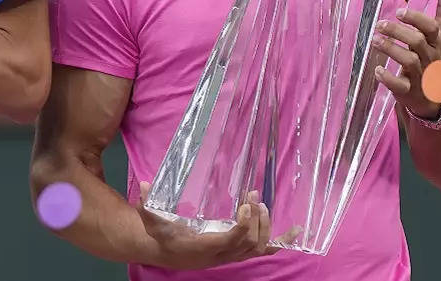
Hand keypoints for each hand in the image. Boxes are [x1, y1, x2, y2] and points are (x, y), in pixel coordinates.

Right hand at [136, 182, 284, 270]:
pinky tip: (296, 232)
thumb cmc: (162, 234)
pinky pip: (263, 250)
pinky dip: (281, 242)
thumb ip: (147, 204)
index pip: (230, 241)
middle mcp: (221, 255)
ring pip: (257, 248)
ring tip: (262, 204)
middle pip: (248, 243)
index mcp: (204, 246)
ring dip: (265, 226)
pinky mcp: (238, 252)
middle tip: (253, 196)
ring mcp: (232, 255)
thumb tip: (145, 185)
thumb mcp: (151, 220)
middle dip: (255, 220)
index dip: (243, 226)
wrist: (168, 252)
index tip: (246, 205)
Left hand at [372, 0, 440, 119]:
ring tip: (375, 40)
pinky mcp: (410, 92)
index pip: (431, 28)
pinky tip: (377, 70)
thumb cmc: (433, 59)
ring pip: (409, 61)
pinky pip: (400, 86)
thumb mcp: (440, 35)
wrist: (437, 97)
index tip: (400, 12)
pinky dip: (388, 78)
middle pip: (417, 42)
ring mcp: (421, 76)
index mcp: (436, 43)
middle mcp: (430, 58)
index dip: (416, 19)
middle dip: (398, 32)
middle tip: (380, 24)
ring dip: (391, 49)